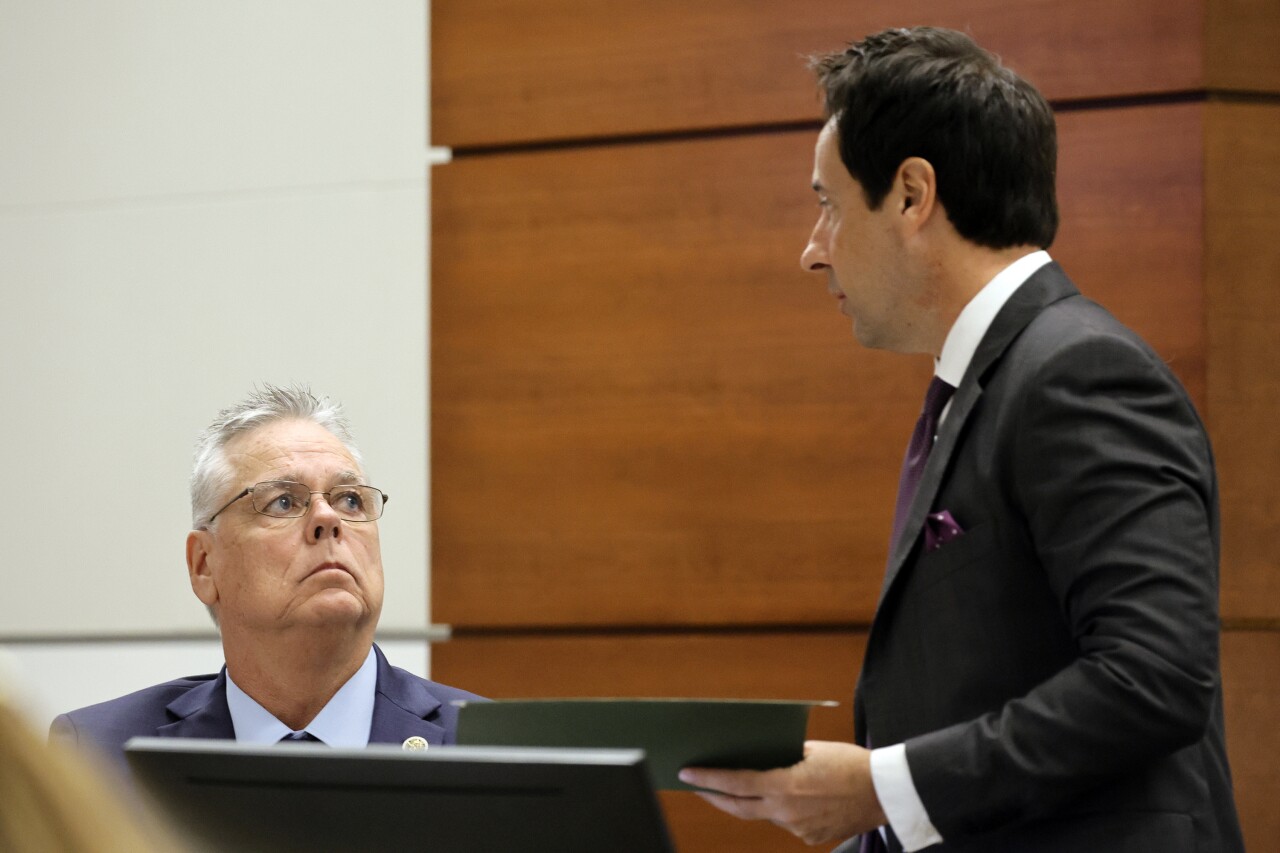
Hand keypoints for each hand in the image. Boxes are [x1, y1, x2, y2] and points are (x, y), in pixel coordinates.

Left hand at [678, 740, 886, 844]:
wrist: (885, 792)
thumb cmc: (851, 764)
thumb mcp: (812, 750)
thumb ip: (782, 757)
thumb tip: (759, 758)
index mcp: (784, 786)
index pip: (735, 784)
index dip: (708, 779)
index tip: (687, 774)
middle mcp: (787, 812)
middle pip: (739, 807)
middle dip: (715, 796)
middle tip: (698, 786)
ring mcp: (798, 830)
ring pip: (766, 815)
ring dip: (755, 802)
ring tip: (747, 786)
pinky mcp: (812, 838)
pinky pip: (789, 824)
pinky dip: (783, 810)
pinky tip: (793, 797)